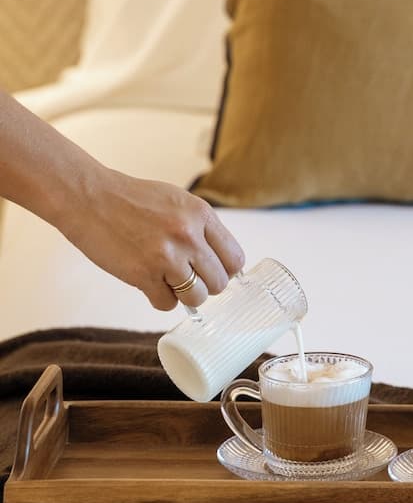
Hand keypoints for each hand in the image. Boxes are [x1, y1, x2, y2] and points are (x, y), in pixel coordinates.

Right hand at [57, 165, 244, 310]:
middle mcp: (189, 236)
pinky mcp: (143, 275)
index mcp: (200, 214)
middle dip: (204, 285)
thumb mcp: (176, 202)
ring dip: (183, 295)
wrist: (89, 198)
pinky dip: (159, 298)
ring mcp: (167, 257)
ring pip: (196, 298)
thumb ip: (200, 228)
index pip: (234, 258)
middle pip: (219, 282)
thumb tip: (219, 262)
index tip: (212, 272)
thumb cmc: (130, 199)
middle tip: (186, 277)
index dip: (224, 270)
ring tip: (167, 280)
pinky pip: (167, 304)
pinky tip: (148, 282)